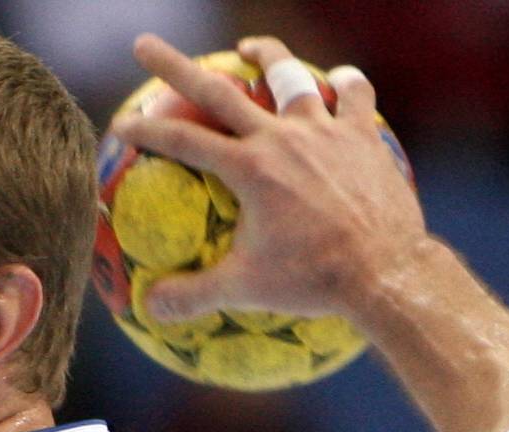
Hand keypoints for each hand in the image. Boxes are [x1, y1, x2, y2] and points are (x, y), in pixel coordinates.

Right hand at [110, 35, 428, 323]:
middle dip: (174, 67)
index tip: (121, 123)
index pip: (181, 141)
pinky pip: (354, 96)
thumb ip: (193, 296)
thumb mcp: (244, 290)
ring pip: (289, 78)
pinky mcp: (362, 136)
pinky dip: (344, 83)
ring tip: (250, 48)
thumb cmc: (312, 279)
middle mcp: (281, 139)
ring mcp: (324, 132)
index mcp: (248, 170)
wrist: (386, 271)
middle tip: (143, 45)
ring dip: (265, 57)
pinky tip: (337, 79)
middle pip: (216, 91)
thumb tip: (151, 310)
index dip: (146, 131)